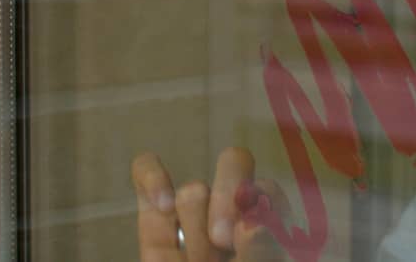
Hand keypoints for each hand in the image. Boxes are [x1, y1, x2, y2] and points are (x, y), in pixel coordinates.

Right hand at [130, 147, 288, 260]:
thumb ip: (260, 254)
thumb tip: (253, 222)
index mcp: (269, 228)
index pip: (269, 192)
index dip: (260, 206)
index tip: (248, 235)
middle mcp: (233, 213)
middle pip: (235, 163)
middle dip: (227, 198)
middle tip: (222, 240)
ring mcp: (192, 213)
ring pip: (193, 190)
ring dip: (195, 231)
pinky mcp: (153, 215)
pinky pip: (146, 169)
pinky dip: (152, 177)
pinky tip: (162, 204)